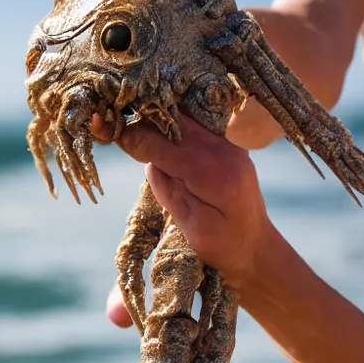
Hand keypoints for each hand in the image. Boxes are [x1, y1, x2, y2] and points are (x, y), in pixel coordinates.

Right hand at [109, 115, 279, 294]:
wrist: (257, 248)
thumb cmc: (224, 246)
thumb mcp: (193, 228)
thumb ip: (170, 193)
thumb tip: (149, 163)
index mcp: (214, 174)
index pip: (164, 147)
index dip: (134, 137)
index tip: (106, 125)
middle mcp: (224, 151)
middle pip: (175, 123)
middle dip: (143, 119)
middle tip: (111, 114)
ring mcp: (228, 145)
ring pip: (185, 118)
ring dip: (158, 117)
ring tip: (129, 114)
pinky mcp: (226, 146)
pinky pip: (195, 126)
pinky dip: (173, 122)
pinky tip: (155, 124)